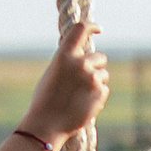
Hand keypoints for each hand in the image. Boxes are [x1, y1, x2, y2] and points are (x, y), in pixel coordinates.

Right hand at [22, 20, 109, 143]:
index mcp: (64, 55)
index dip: (92, 26)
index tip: (98, 28)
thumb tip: (84, 57)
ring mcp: (92, 77)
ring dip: (97, 82)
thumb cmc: (45, 100)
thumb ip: (68, 62)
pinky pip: (105, 89)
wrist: (47, 123)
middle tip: (84, 80)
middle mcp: (80, 63)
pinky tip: (84, 104)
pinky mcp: (100, 92)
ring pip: (103, 74)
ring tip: (80, 95)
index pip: (80, 30)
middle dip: (95, 66)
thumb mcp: (53, 73)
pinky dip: (98, 96)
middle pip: (100, 57)